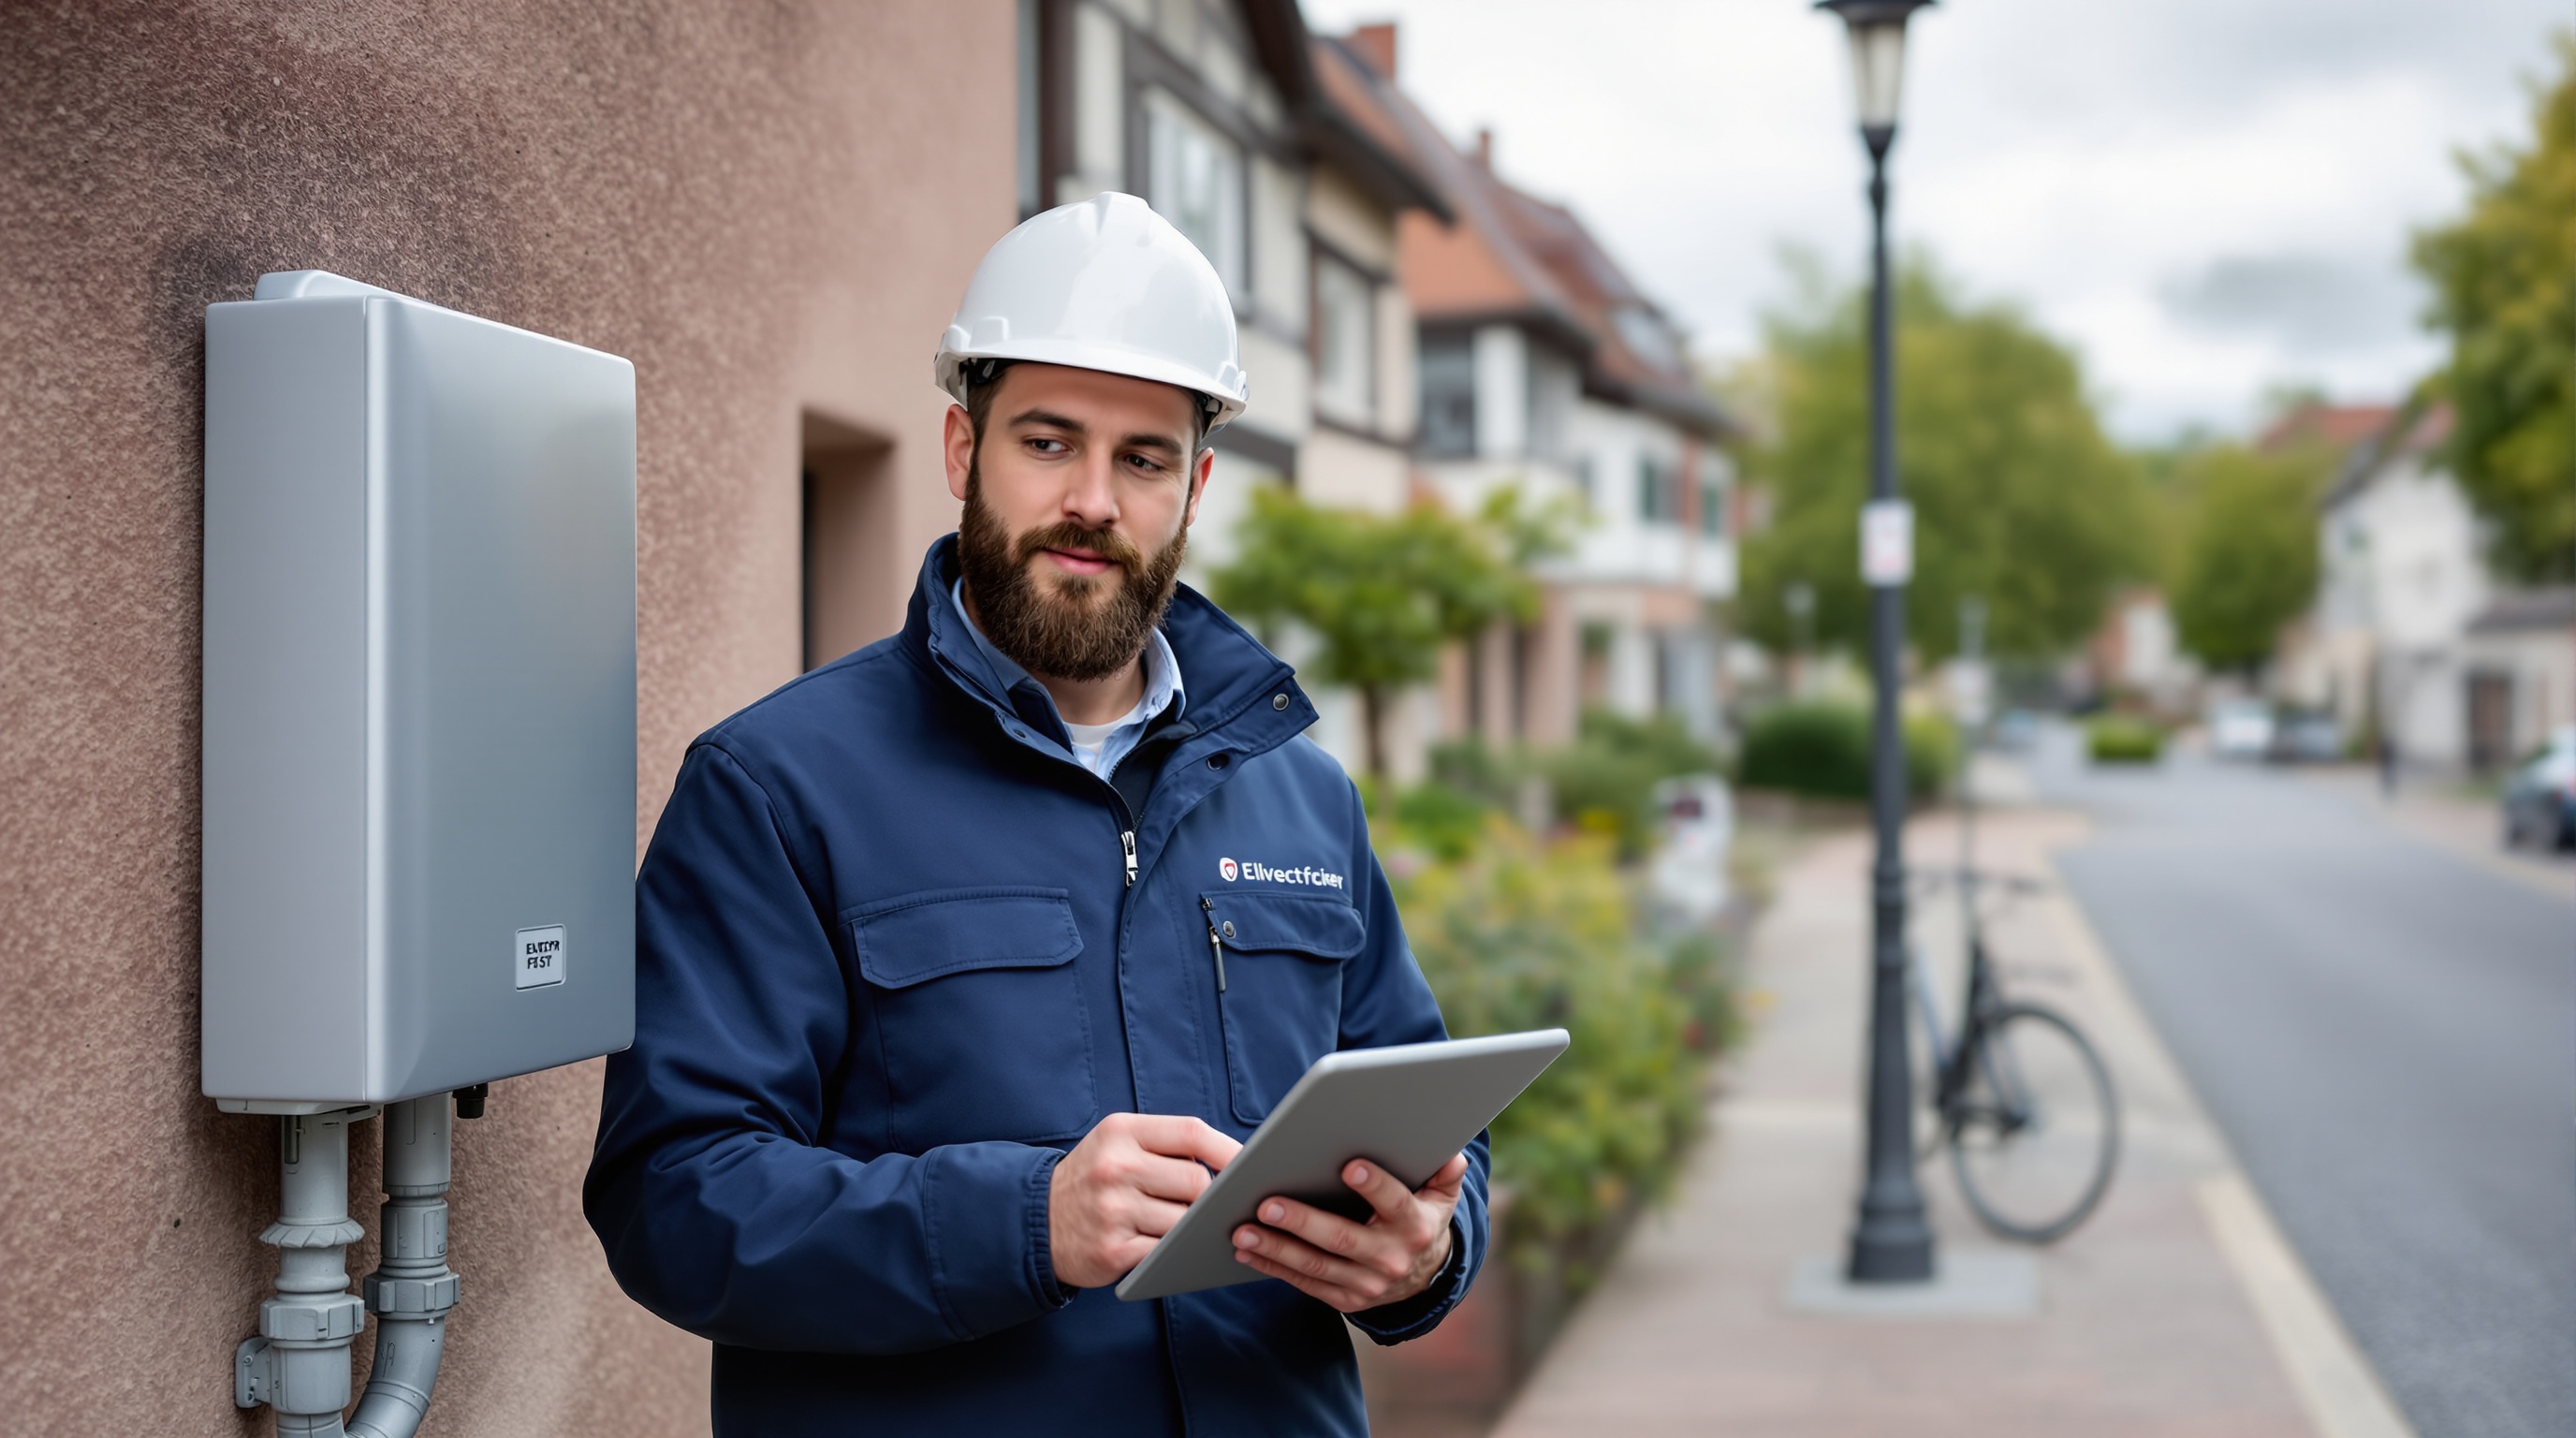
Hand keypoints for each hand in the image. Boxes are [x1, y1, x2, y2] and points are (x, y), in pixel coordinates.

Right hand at [1047, 1113, 1241, 1290]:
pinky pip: (1166, 1251)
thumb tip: (1232, 1161)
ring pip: (1186, 1220)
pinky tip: (1173, 1247)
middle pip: (1197, 1180)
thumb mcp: (1117, 1142)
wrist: (1036, 1220)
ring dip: (1194, 1225)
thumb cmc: (1093, 1177)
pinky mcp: (1114, 1250)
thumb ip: (1165, 1145)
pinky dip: (1176, 1250)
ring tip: (1189, 1224)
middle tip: (1210, 1203)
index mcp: (1121, 1132)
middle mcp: (1116, 1167)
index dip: (1228, 1149)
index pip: (1191, 1133)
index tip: (1250, 1163)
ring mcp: (1113, 1210)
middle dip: (1210, 1195)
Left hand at [1230, 1153, 1467, 1312]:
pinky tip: (1247, 1251)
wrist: (1423, 1278)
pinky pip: (1305, 1283)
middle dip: (1303, 1221)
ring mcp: (1367, 1284)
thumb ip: (1445, 1173)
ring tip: (1243, 1231)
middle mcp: (1391, 1259)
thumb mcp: (1441, 1197)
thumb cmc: (1422, 1219)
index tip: (1349, 1166)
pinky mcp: (1346, 1299)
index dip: (1375, 1186)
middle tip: (1267, 1203)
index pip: (1395, 1204)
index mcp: (1415, 1227)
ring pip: (1316, 1266)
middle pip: (1343, 1239)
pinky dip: (1274, 1268)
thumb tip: (1452, 1153)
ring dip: (1276, 1249)